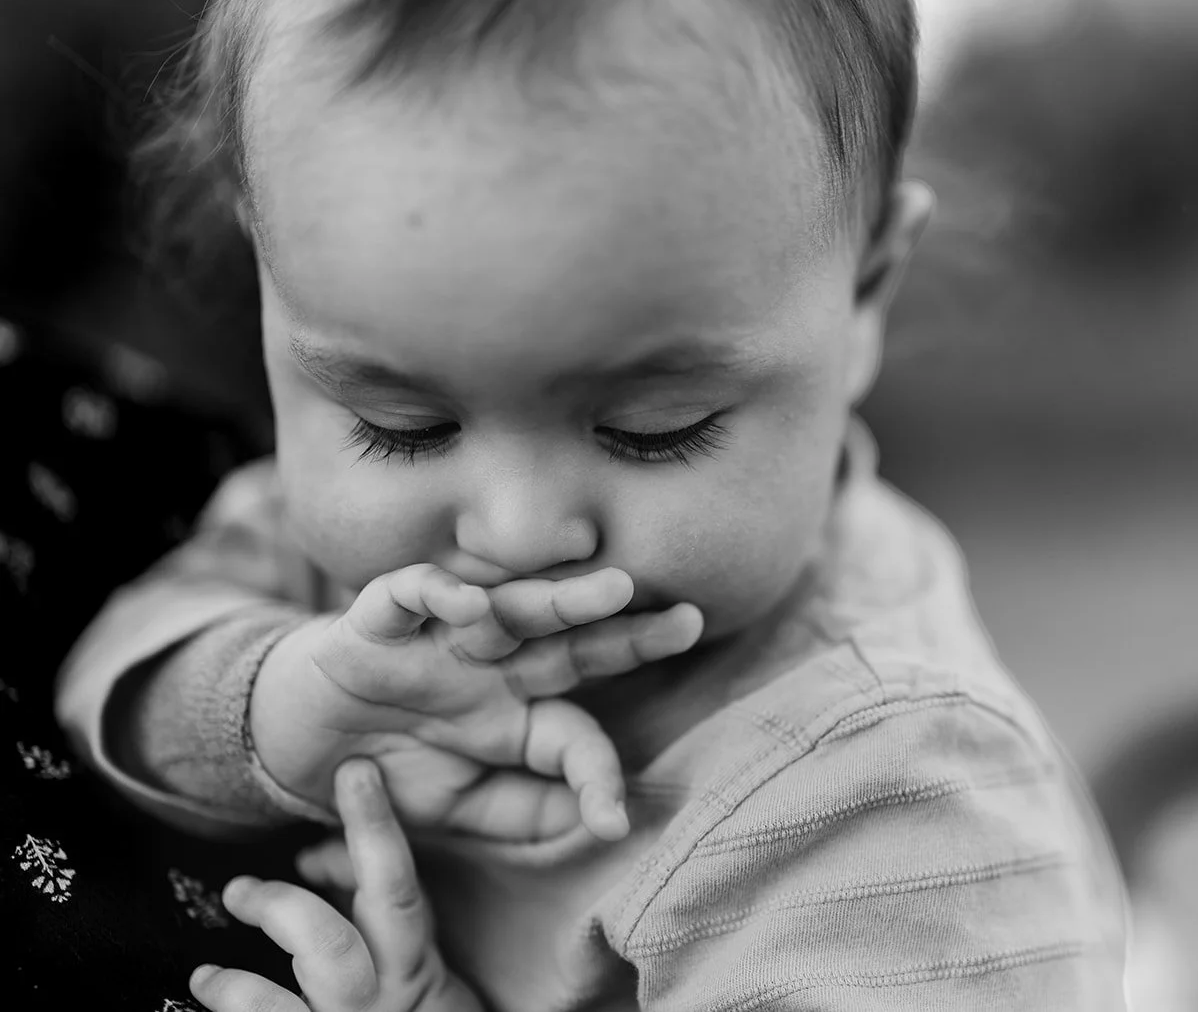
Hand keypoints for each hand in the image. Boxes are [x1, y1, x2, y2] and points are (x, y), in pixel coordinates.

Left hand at [189, 760, 481, 1011]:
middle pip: (325, 946)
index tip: (355, 772)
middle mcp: (376, 1007)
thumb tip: (317, 858)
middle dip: (280, 909)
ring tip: (205, 976)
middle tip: (239, 889)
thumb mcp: (432, 972)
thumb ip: (382, 911)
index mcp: (416, 972)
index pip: (396, 886)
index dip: (375, 827)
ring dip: (236, 990)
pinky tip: (207, 1010)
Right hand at [249, 563, 701, 839]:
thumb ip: (533, 811)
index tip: (611, 821)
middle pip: (569, 642)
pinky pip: (409, 595)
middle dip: (629, 630)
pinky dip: (436, 593)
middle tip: (690, 620)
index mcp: (517, 711)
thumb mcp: (466, 811)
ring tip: (613, 590)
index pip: (575, 732)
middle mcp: (491, 665)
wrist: (293, 751)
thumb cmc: (391, 773)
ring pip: (508, 608)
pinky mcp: (376, 622)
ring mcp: (438, 640)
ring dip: (560, 598)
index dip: (598, 774)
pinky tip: (468, 602)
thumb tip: (607, 820)